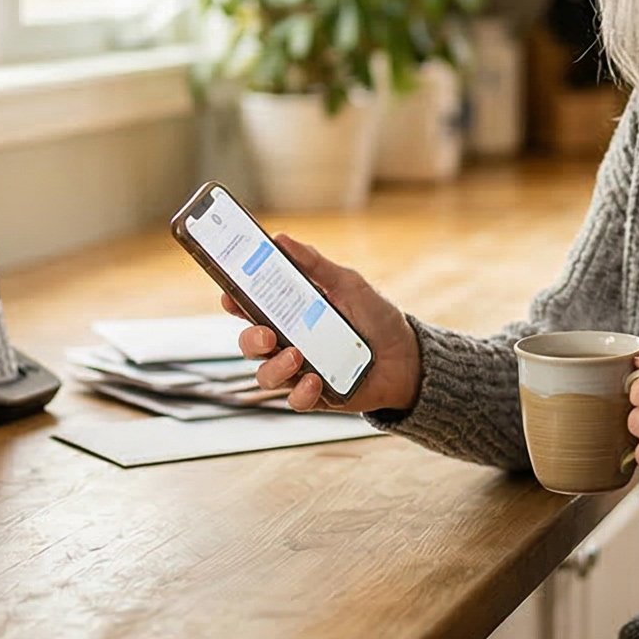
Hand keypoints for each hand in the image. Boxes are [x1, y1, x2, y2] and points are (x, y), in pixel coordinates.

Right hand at [222, 233, 421, 414]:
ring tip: (296, 357)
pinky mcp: (316, 396)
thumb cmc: (376, 317)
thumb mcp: (347, 284)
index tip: (230, 296)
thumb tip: (282, 239)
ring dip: (274, 367)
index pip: (251, 308)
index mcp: (291, 313)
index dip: (234, 302)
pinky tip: (315, 382)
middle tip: (265, 334)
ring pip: (265, 375)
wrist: (408, 357)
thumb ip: (315, 265)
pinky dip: (301, 392)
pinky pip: (295, 399)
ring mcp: (300, 370)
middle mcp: (289, 342)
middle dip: (250, 340)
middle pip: (250, 344)